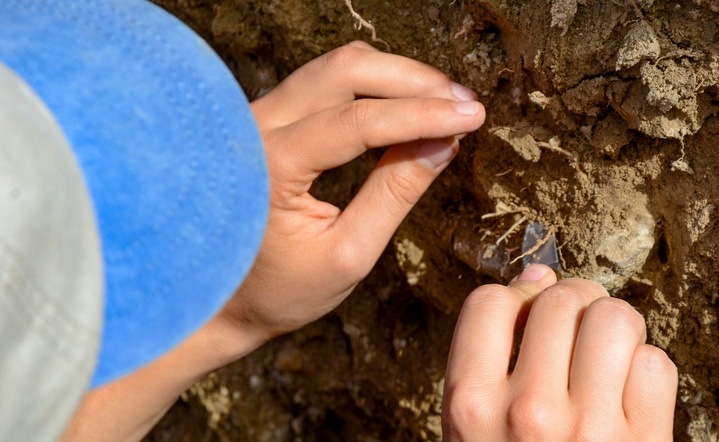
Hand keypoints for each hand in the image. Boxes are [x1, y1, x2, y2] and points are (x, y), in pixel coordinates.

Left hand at [63, 43, 484, 440]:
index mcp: (270, 166)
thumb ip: (396, 194)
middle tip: (464, 105)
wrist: (221, 299)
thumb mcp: (349, 254)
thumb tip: (443, 142)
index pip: (358, 121)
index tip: (473, 116)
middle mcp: (256, 127)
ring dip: (397, 78)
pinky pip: (327, 83)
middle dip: (414, 80)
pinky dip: (374, 87)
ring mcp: (258, 116)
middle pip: (346, 70)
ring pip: (337, 67)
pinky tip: (410, 106)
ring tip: (446, 103)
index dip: (423, 115)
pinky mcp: (270, 118)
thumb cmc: (279, 290)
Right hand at [442, 265, 676, 440]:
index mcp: (471, 407)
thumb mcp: (475, 431)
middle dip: (574, 304)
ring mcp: (591, 430)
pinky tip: (629, 396)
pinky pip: (656, 364)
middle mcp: (528, 413)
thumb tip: (536, 278)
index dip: (516, 298)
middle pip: (561, 299)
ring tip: (606, 353)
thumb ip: (488, 357)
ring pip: (614, 317)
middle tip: (576, 330)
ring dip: (615, 327)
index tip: (529, 316)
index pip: (490, 302)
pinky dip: (647, 371)